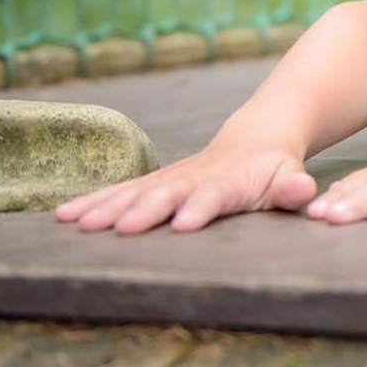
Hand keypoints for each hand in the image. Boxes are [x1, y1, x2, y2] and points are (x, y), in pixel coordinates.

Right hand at [54, 141, 315, 234]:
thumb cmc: (275, 168)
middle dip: (146, 210)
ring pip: (137, 191)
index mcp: (231, 181)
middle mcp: (195, 177)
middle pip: (168, 193)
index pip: (215, 195)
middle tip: (123, 228)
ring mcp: (171, 178)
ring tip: (79, 224)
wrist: (256, 137)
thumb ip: (293, 187)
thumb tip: (303, 189)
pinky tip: (64, 215)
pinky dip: (94, 201)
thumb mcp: (290, 176)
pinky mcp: (154, 182)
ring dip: (109, 207)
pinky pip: (121, 191)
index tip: (182, 224)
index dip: (200, 208)